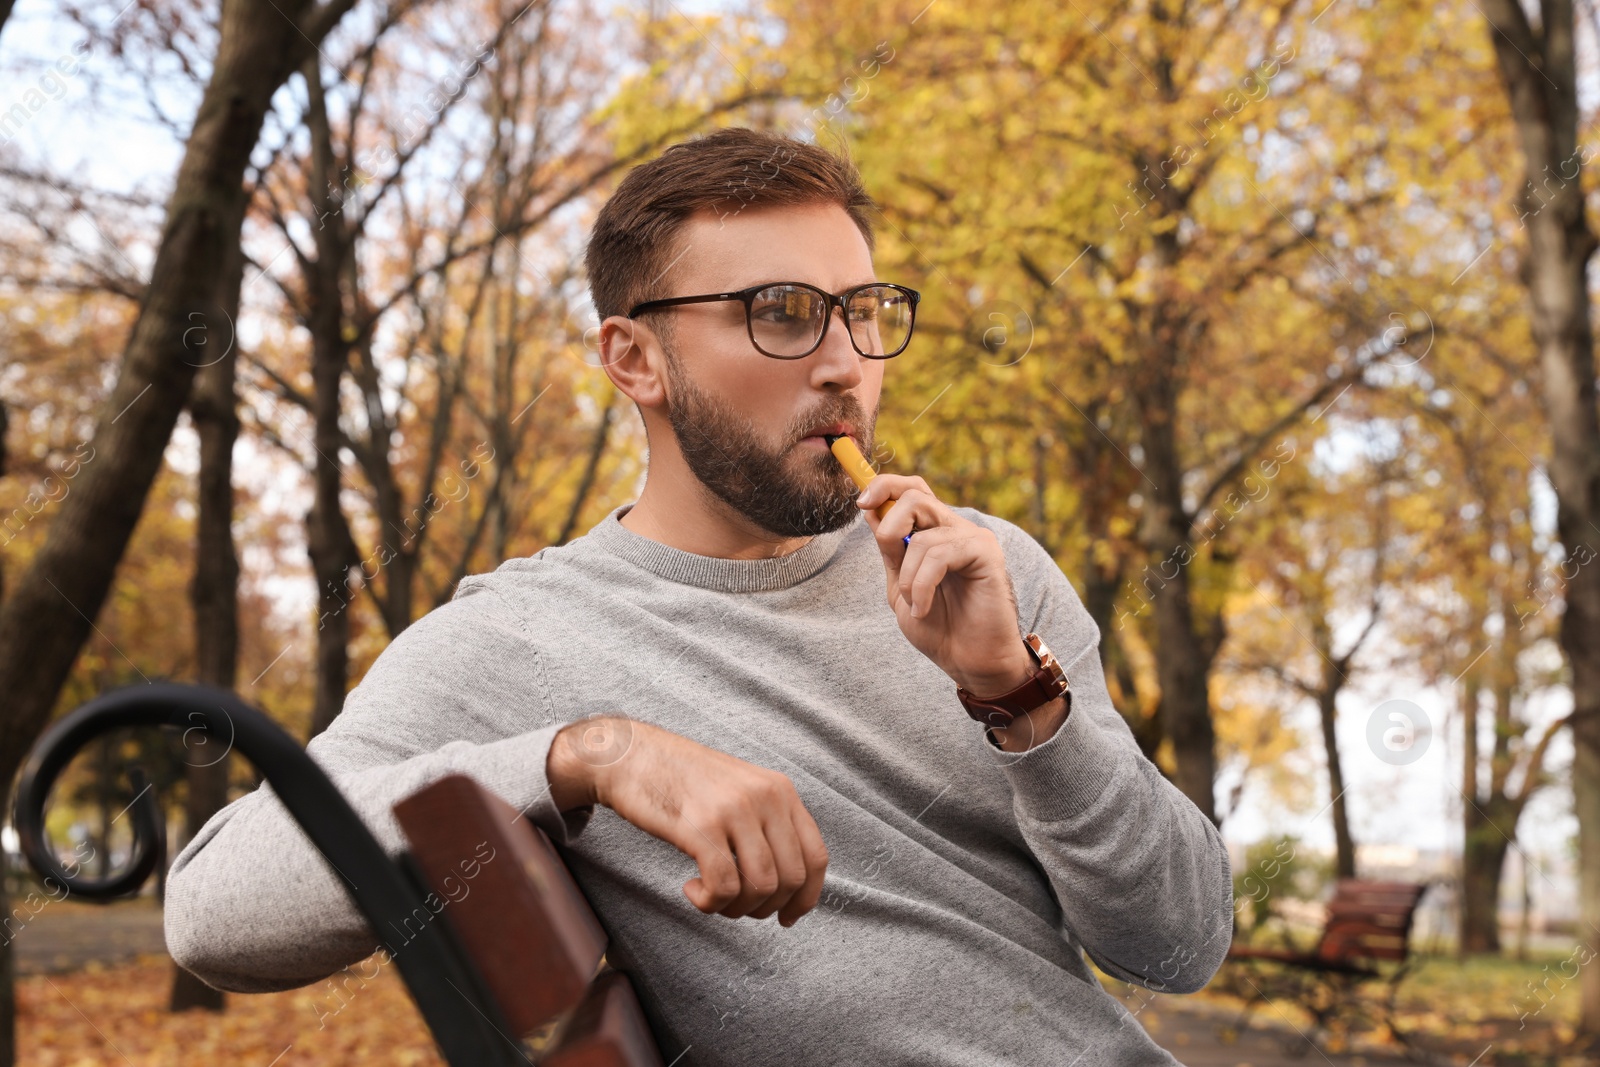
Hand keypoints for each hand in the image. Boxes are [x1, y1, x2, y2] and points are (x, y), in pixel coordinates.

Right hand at [546, 717, 828, 926]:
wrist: (631, 755)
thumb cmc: (682, 781)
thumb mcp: (740, 791)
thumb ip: (767, 825)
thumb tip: (789, 887)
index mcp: (780, 789)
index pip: (816, 857)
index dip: (806, 898)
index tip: (786, 918)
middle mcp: (765, 797)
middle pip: (791, 879)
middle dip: (764, 907)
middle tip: (733, 905)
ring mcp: (734, 810)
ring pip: (761, 887)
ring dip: (735, 908)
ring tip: (711, 897)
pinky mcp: (700, 826)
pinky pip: (724, 886)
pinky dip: (710, 902)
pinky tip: (691, 889)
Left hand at [854, 474, 1035, 695]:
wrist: (968, 660)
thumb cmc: (939, 627)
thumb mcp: (900, 585)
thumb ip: (889, 550)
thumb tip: (870, 510)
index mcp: (934, 532)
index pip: (911, 489)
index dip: (884, 486)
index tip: (862, 503)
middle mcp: (954, 528)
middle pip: (915, 495)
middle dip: (889, 528)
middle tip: (891, 561)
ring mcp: (972, 537)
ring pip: (921, 535)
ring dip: (907, 577)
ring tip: (915, 604)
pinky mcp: (986, 551)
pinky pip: (939, 554)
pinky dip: (922, 585)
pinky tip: (925, 607)